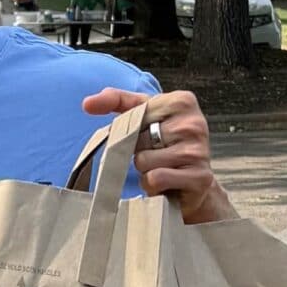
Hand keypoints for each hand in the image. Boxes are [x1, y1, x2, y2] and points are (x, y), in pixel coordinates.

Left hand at [81, 86, 233, 224]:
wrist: (194, 182)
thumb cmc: (166, 145)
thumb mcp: (145, 116)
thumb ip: (117, 102)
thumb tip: (87, 103)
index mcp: (183, 101)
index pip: (136, 112)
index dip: (129, 127)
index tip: (140, 133)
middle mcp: (194, 124)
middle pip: (138, 138)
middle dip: (139, 151)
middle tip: (155, 155)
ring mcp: (199, 151)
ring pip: (144, 161)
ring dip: (145, 170)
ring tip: (161, 169)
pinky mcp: (199, 178)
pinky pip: (155, 178)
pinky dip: (152, 185)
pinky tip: (165, 184)